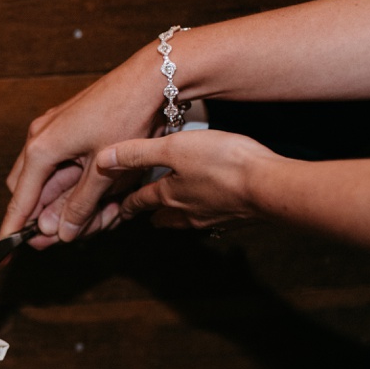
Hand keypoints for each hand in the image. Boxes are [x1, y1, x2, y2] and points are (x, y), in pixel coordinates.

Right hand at [0, 47, 164, 242]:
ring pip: (44, 178)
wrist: (154, 77)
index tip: (3, 251)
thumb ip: (80, 205)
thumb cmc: (128, 115)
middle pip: (26, 190)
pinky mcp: (69, 126)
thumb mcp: (105, 172)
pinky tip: (97, 190)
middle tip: (60, 233)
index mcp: (41, 149)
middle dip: (42, 214)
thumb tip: (61, 232)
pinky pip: (58, 163)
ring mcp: (53, 129)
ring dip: (62, 199)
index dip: (12, 230)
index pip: (18, 201)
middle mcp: (40, 137)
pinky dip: (71, 182)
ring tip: (96, 209)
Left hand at [98, 129, 276, 229]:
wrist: (267, 186)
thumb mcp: (174, 148)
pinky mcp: (236, 218)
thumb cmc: (222, 163)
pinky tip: (214, 206)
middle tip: (146, 212)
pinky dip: (207, 213)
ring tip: (175, 210)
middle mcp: (187, 212)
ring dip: (178, 215)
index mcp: (168, 195)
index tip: (122, 208)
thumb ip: (137, 154)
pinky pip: (214, 218)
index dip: (129, 203)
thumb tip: (102, 159)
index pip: (140, 201)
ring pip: (187, 220)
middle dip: (152, 213)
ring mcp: (212, 218)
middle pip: (163, 216)